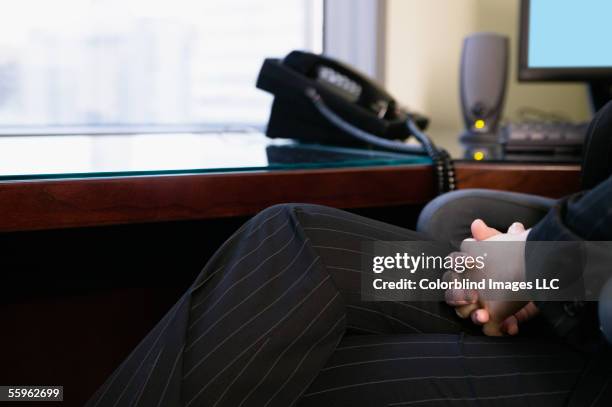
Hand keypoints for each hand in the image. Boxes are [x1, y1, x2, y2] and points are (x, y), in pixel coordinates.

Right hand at [445, 219, 538, 335]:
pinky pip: (494, 330)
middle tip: (471, 298)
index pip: (452, 271)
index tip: (467, 267)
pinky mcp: (503, 321)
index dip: (455, 270)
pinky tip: (511, 326)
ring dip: (475, 316)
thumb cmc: (523, 258)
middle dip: (458, 298)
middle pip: (453, 296)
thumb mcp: (509, 247)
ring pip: (469, 315)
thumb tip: (476, 224)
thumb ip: (491, 237)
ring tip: (484, 317)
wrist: (550, 273)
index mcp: (471, 271)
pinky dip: (502, 329)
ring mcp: (487, 306)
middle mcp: (474, 289)